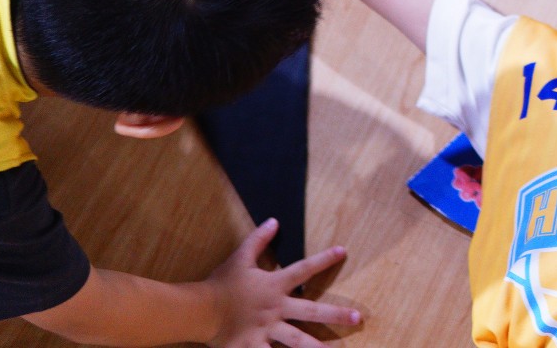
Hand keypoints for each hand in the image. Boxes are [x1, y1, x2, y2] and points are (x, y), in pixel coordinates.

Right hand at [205, 219, 359, 347]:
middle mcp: (275, 307)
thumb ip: (258, 240)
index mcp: (274, 285)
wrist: (198, 309)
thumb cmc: (221, 283)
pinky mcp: (253, 346)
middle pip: (311, 311)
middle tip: (358, 319)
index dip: (324, 259)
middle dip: (336, 315)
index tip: (343, 252)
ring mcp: (266, 329)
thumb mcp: (240, 257)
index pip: (304, 268)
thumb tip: (274, 221)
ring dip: (317, 347)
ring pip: (297, 340)